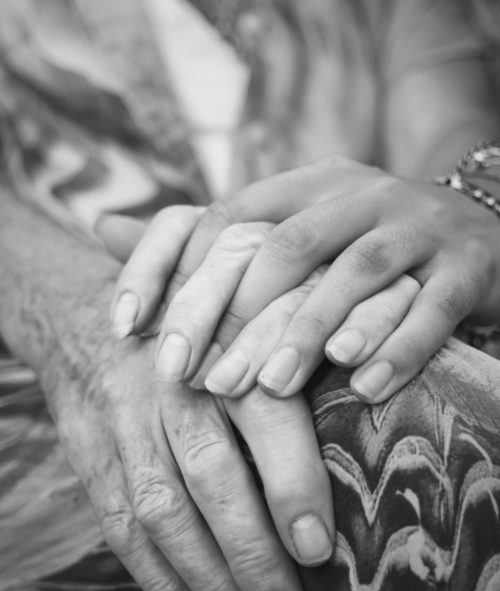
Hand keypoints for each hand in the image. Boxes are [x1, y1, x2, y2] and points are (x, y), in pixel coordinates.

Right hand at [98, 221, 334, 590]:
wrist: (89, 317)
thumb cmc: (196, 330)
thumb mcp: (243, 323)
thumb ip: (292, 365)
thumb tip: (364, 428)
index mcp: (226, 352)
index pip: (265, 419)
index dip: (291, 483)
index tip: (317, 549)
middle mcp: (174, 391)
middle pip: (211, 479)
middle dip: (251, 556)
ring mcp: (126, 426)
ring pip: (163, 514)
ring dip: (207, 582)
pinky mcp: (93, 458)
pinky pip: (121, 528)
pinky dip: (159, 582)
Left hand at [111, 156, 499, 402]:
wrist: (474, 230)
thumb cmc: (361, 246)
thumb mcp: (286, 231)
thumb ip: (201, 239)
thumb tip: (99, 228)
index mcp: (307, 185)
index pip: (225, 218)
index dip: (172, 270)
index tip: (130, 329)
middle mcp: (360, 195)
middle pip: (288, 248)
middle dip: (237, 315)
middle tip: (199, 380)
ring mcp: (417, 227)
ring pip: (359, 274)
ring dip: (311, 331)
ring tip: (272, 386)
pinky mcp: (465, 266)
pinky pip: (430, 307)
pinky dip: (396, 346)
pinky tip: (363, 386)